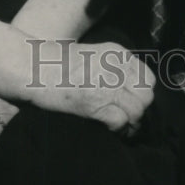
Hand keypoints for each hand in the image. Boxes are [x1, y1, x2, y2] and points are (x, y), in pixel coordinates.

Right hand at [28, 38, 155, 135]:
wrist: (35, 68)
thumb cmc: (59, 64)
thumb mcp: (94, 56)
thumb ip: (115, 68)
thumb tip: (131, 92)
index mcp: (118, 54)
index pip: (148, 78)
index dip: (143, 94)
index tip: (134, 102)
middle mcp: (116, 67)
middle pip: (146, 95)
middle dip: (140, 110)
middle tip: (129, 119)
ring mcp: (107, 84)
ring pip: (137, 110)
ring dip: (131, 123)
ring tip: (122, 128)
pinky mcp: (95, 103)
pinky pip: (120, 121)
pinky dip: (118, 130)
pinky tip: (110, 129)